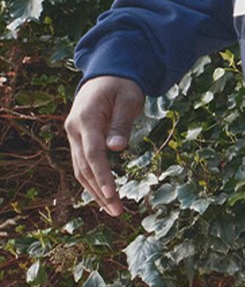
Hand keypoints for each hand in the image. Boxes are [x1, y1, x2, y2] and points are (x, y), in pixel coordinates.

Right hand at [64, 76, 145, 216]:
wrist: (106, 73)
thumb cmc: (122, 85)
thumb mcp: (129, 99)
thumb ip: (122, 124)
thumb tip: (117, 149)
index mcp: (86, 117)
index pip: (93, 153)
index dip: (102, 176)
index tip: (113, 195)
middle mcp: (74, 128)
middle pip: (84, 166)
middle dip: (101, 191)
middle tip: (118, 212)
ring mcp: (73, 134)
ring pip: (80, 169)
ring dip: (96, 191)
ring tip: (113, 210)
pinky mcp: (79, 139)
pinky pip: (83, 164)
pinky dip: (93, 181)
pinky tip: (104, 196)